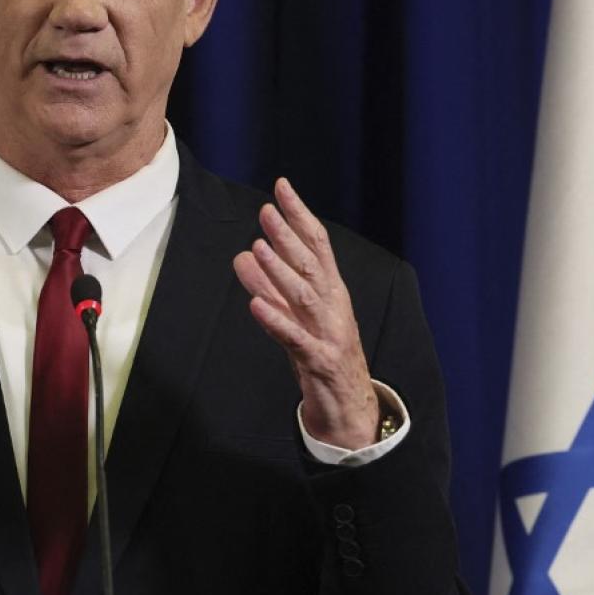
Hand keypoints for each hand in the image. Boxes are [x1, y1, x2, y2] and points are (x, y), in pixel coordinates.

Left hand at [232, 178, 378, 449]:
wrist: (350, 407)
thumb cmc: (321, 353)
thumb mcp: (294, 314)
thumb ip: (270, 285)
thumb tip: (243, 254)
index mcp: (331, 291)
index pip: (317, 244)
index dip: (300, 214)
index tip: (282, 187)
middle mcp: (333, 306)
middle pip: (311, 265)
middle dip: (288, 236)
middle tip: (265, 211)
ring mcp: (329, 333)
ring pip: (304, 297)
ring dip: (280, 271)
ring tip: (258, 248)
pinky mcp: (320, 361)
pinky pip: (296, 339)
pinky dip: (276, 320)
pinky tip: (256, 305)